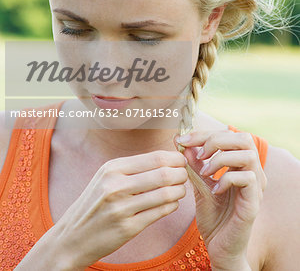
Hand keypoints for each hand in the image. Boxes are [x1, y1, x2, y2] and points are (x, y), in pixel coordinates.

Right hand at [56, 150, 187, 268]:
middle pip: (164, 174)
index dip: (175, 159)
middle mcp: (116, 185)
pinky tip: (171, 204)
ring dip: (180, 191)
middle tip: (184, 175)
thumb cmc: (95, 203)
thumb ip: (133, 167)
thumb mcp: (106, 177)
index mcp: (113, 168)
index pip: (155, 157)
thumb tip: (167, 158)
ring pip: (166, 194)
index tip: (181, 161)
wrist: (72, 237)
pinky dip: (172, 206)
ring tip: (179, 190)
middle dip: (181, 174)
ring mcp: (122, 208)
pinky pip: (161, 212)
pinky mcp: (128, 227)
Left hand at [174, 129, 266, 269]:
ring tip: (205, 172)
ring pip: (248, 154)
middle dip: (216, 140)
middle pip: (244, 138)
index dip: (204, 133)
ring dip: (221, 159)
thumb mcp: (199, 184)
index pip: (228, 135)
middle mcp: (252, 172)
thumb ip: (193, 163)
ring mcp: (256, 187)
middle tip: (198, 153)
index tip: (182, 140)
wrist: (219, 248)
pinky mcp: (254, 203)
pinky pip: (247, 178)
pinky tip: (214, 190)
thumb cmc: (213, 216)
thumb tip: (180, 140)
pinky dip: (227, 179)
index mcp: (240, 164)